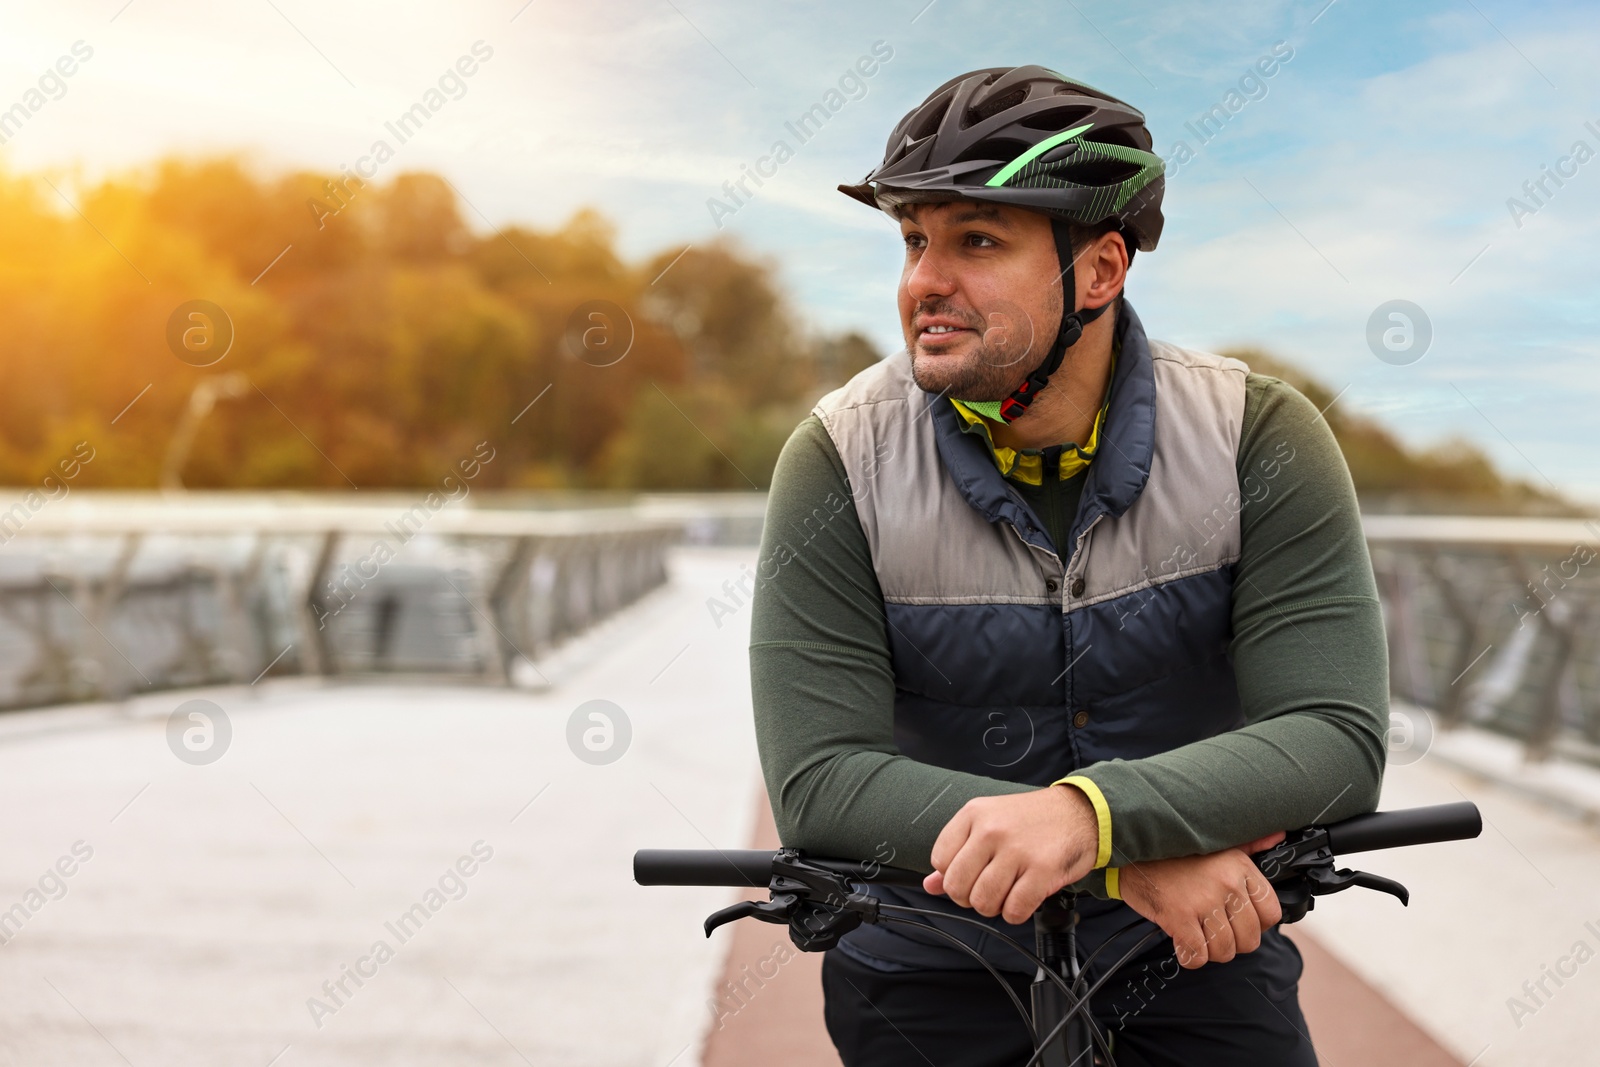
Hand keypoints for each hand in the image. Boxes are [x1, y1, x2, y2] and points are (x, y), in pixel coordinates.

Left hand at [922, 785, 1099, 924]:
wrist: (1080, 812)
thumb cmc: (1032, 820)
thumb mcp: (988, 823)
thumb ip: (957, 853)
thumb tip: (930, 884)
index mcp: (973, 814)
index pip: (940, 861)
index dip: (954, 875)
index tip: (972, 873)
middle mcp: (991, 830)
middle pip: (957, 886)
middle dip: (970, 897)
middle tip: (989, 889)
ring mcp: (1016, 850)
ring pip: (983, 902)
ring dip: (994, 907)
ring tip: (1008, 893)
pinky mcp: (1042, 870)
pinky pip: (1013, 910)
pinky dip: (1016, 913)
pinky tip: (1024, 899)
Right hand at [1116, 832, 1284, 968]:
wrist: (1130, 850)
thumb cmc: (1173, 851)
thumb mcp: (1218, 842)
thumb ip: (1251, 844)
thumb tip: (1278, 836)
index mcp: (1240, 867)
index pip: (1271, 912)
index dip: (1258, 925)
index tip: (1240, 922)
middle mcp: (1226, 884)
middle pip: (1249, 938)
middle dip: (1233, 943)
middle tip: (1214, 932)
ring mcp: (1203, 901)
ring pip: (1224, 950)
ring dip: (1211, 951)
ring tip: (1198, 937)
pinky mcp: (1179, 917)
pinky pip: (1198, 955)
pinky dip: (1191, 957)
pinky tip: (1183, 944)